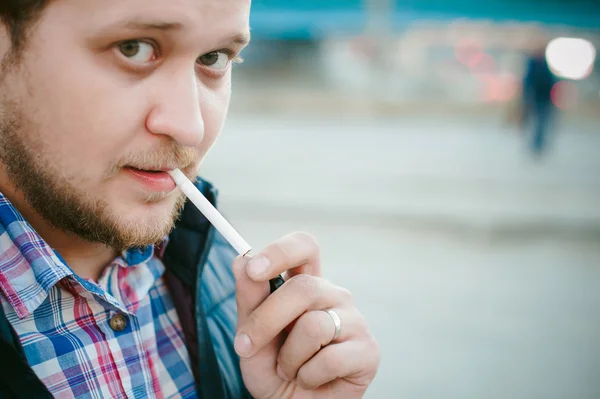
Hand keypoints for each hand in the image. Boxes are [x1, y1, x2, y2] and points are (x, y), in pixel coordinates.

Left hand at [233, 232, 379, 398]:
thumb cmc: (274, 370)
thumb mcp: (251, 336)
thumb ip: (249, 300)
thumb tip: (241, 260)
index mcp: (306, 285)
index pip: (304, 247)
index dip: (281, 251)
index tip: (253, 268)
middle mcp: (333, 296)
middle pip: (303, 288)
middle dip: (266, 320)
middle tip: (245, 346)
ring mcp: (354, 321)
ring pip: (314, 326)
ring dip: (288, 358)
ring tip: (290, 370)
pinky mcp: (368, 350)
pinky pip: (329, 358)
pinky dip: (308, 376)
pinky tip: (311, 380)